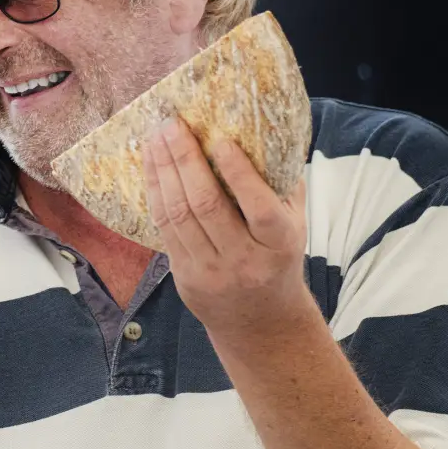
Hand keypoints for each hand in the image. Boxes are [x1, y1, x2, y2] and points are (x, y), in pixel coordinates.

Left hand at [143, 117, 317, 343]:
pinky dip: (155, 192)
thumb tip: (269, 131)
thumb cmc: (278, 260)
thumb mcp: (295, 227)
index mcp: (278, 245)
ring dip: (163, 172)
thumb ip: (283, 186)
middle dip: (186, 160)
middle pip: (207, 205)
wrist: (259, 323)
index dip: (238, 173)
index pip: (258, 207)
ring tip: (156, 137)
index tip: (220, 139)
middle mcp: (243, 260)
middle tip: (173, 124)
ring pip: (178, 215)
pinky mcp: (183, 276)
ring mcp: (209, 271)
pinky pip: (163, 227)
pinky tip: (152, 166)